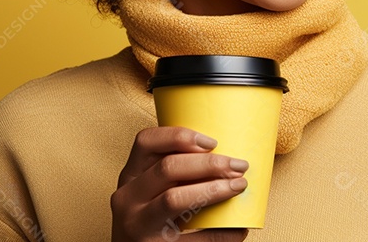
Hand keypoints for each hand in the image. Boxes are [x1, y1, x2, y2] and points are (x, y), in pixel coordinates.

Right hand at [111, 126, 249, 241]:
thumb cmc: (152, 218)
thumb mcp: (150, 191)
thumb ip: (174, 172)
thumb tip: (228, 155)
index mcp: (130, 176)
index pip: (146, 142)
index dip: (179, 136)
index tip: (212, 141)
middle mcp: (128, 198)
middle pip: (168, 168)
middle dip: (209, 163)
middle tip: (239, 166)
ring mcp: (137, 225)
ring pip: (174, 198)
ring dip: (214, 189)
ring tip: (239, 186)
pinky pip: (193, 238)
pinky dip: (221, 233)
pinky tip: (238, 228)